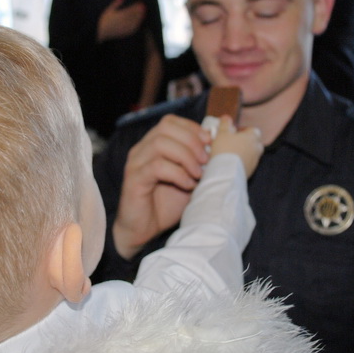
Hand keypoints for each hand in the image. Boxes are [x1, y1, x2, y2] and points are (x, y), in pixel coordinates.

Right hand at [97, 0, 145, 41]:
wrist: (101, 32)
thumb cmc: (104, 20)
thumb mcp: (109, 10)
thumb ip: (116, 3)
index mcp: (119, 16)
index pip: (130, 10)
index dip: (136, 7)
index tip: (140, 3)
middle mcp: (122, 22)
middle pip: (133, 16)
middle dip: (139, 11)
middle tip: (143, 6)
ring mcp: (124, 28)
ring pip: (134, 22)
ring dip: (140, 17)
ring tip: (143, 12)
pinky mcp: (125, 33)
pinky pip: (133, 28)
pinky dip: (137, 23)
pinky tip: (139, 20)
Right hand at [113, 114, 211, 258]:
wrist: (143, 231)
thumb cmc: (165, 205)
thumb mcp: (188, 179)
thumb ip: (198, 163)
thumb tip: (219, 147)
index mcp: (152, 145)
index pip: (170, 121)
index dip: (192, 128)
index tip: (210, 142)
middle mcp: (141, 150)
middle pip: (165, 127)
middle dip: (191, 141)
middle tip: (206, 161)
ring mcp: (135, 164)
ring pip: (161, 144)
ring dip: (186, 157)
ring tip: (198, 174)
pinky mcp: (134, 180)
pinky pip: (156, 167)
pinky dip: (178, 174)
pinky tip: (188, 185)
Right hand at [210, 116, 262, 177]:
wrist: (226, 173)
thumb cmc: (225, 150)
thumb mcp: (222, 133)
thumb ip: (225, 124)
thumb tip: (226, 117)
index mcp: (253, 137)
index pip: (253, 130)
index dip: (243, 130)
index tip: (233, 132)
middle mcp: (257, 149)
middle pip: (254, 142)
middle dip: (245, 142)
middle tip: (232, 142)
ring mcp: (254, 162)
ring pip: (250, 154)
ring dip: (242, 152)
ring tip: (229, 154)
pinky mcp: (250, 172)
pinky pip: (246, 164)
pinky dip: (240, 162)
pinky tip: (229, 163)